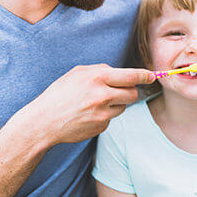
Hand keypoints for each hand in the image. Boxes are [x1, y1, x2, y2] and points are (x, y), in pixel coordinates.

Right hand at [25, 64, 154, 145]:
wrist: (44, 121)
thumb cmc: (60, 93)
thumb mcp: (78, 73)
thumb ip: (100, 70)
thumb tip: (120, 73)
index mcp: (97, 77)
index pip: (131, 76)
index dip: (145, 76)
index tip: (153, 76)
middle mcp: (102, 95)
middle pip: (132, 93)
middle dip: (129, 91)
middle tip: (118, 91)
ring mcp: (102, 113)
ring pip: (123, 106)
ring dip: (116, 103)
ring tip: (96, 102)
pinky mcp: (101, 126)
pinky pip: (112, 118)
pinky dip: (105, 115)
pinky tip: (89, 114)